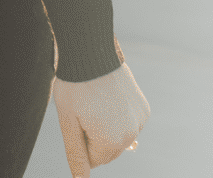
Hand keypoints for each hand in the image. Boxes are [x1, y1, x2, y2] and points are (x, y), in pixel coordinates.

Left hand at [51, 55, 149, 175]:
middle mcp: (132, 133)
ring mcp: (140, 120)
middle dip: (95, 137)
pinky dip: (118, 117)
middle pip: (108, 151)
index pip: (94, 161)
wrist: (92, 52)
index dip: (81, 141)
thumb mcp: (68, 123)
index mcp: (112, 141)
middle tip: (85, 110)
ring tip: (97, 103)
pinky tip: (109, 102)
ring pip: (118, 138)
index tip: (78, 118)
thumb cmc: (75, 88)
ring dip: (106, 127)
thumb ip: (76, 155)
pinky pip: (128, 124)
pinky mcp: (143, 108)